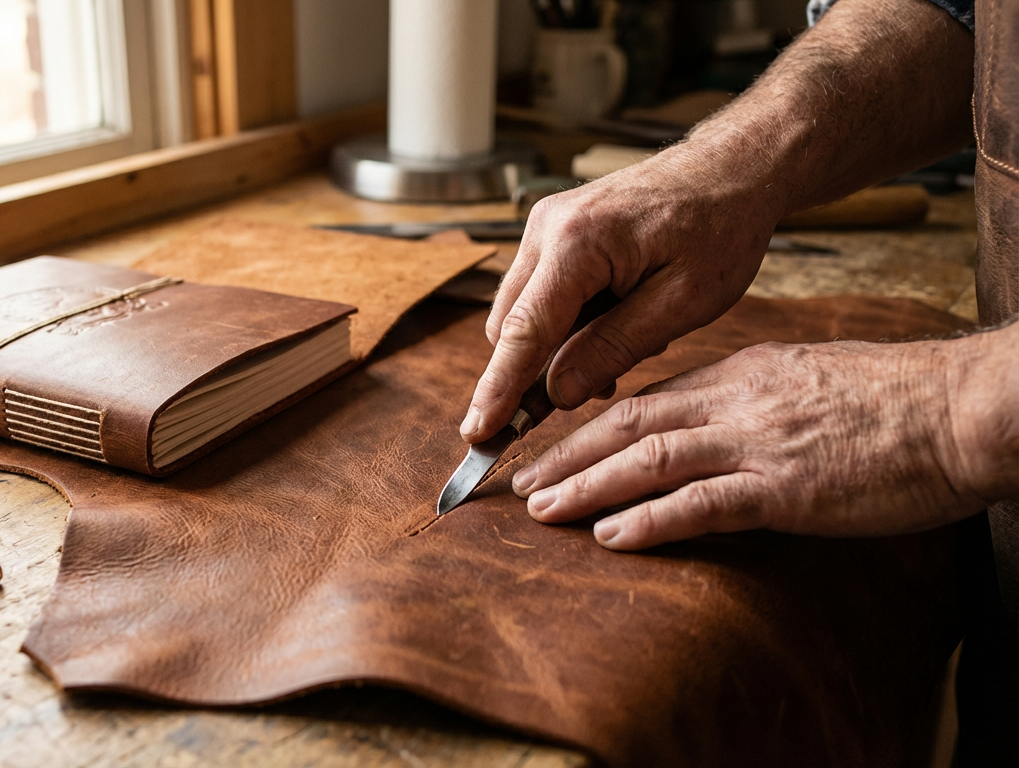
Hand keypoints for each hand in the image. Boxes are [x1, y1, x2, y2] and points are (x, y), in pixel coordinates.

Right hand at [460, 149, 779, 442]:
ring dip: (554, 349)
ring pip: (521, 314)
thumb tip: (558, 395)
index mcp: (579, 242)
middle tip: (574, 405)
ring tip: (622, 351)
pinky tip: (614, 328)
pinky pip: (540, 294)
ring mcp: (545, 227)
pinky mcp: (553, 232)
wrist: (731, 168)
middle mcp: (547, 228)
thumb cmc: (719, 227)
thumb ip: (614, 348)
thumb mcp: (683, 301)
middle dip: (530, 374)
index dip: (498, 389)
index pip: (524, 331)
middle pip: (510, 326)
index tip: (476, 433)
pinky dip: (564, 324)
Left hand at [511, 330, 1018, 549]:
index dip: (590, 427)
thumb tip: (710, 420)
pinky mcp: (787, 487)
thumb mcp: (808, 380)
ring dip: (588, 485)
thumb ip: (752, 399)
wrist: (961, 408)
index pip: (646, 399)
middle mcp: (736, 402)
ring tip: (541, 509)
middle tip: (517, 481)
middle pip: (629, 423)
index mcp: (741, 375)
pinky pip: (703, 503)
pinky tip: (610, 536)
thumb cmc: (896, 400)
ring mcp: (758, 443)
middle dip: (566, 453)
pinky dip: (651, 519)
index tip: (551, 448)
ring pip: (650, 459)